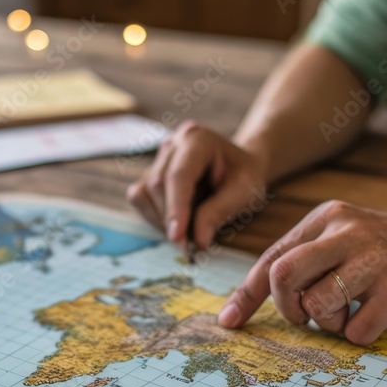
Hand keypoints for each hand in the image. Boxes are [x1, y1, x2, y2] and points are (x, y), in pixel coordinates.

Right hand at [127, 121, 270, 252]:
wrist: (238, 168)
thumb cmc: (244, 177)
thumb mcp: (244, 193)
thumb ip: (220, 212)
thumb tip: (198, 241)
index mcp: (197, 139)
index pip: (179, 175)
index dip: (175, 208)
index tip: (177, 238)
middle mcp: (172, 145)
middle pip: (157, 185)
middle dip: (170, 220)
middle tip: (190, 248)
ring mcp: (158, 159)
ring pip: (144, 193)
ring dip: (161, 220)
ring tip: (188, 233)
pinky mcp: (149, 175)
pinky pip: (141, 199)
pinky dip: (155, 217)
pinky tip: (178, 222)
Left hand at [217, 200, 386, 344]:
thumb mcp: (346, 240)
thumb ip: (306, 260)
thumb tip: (249, 298)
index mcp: (326, 217)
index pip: (272, 257)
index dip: (246, 294)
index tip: (229, 322)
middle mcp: (346, 230)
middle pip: (283, 275)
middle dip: (285, 308)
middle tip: (303, 319)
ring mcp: (373, 257)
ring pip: (316, 304)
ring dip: (326, 325)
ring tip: (346, 316)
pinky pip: (355, 329)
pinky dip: (359, 336)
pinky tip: (376, 321)